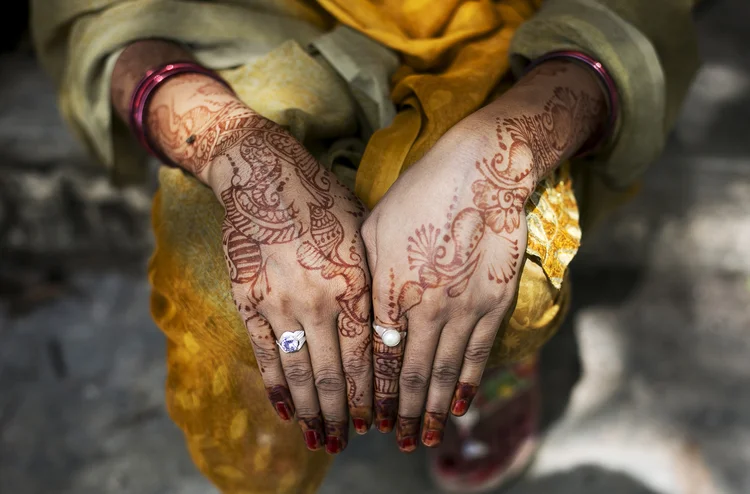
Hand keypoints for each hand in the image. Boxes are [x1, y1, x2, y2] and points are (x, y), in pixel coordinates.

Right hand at [146, 75, 372, 454]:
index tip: (373, 421)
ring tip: (318, 438)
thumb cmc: (321, 200)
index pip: (363, 357)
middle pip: (331, 374)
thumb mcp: (362, 235)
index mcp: (351, 284)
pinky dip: (275, 384)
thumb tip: (382, 332)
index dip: (368, 395)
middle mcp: (317, 300)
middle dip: (340, 414)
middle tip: (345, 442)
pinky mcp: (246, 300)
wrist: (262, 174)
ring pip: (297, 371)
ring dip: (310, 410)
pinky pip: (262, 353)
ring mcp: (277, 303)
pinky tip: (285, 408)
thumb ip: (370, 285)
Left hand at [362, 60, 605, 451]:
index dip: (371, 394)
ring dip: (432, 410)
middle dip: (399, 414)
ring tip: (425, 438)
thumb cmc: (420, 194)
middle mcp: (423, 308)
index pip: (376, 359)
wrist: (481, 171)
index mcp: (388, 290)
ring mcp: (461, 309)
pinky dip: (466, 385)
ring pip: (442, 374)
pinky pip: (477, 355)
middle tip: (396, 440)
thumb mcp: (374, 227)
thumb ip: (365, 276)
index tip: (366, 417)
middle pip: (408, 375)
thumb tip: (359, 315)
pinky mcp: (493, 304)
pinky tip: (460, 408)